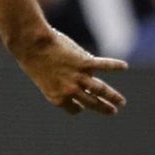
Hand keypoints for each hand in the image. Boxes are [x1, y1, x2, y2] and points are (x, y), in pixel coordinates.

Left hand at [13, 28, 127, 114]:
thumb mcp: (43, 76)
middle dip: (103, 108)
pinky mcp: (85, 62)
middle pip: (92, 103)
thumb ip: (57, 81)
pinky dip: (115, 65)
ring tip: (121, 101)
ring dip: (113, 97)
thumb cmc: (32, 57)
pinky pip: (104, 66)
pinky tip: (124, 66)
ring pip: (101, 90)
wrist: (30, 44)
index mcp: (57, 96)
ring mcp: (78, 77)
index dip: (79, 107)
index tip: (82, 106)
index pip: (74, 109)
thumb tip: (70, 79)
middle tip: (113, 111)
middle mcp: (70, 90)